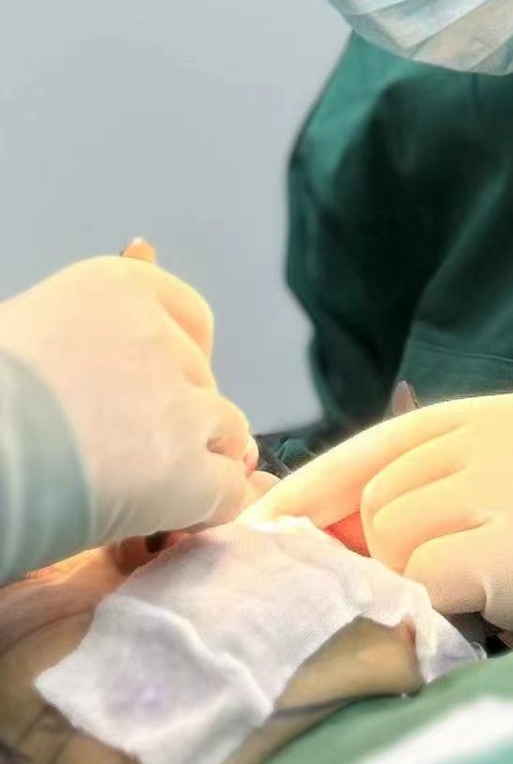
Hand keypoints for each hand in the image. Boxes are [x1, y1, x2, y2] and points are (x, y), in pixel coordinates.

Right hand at [0, 245, 254, 543]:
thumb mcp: (34, 325)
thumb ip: (98, 314)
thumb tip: (145, 245)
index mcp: (118, 287)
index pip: (190, 318)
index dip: (178, 359)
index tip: (154, 388)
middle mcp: (159, 336)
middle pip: (202, 379)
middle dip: (175, 415)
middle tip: (122, 449)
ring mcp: (179, 405)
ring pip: (227, 430)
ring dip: (196, 459)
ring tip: (139, 486)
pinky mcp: (185, 472)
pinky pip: (227, 491)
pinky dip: (206, 509)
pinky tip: (167, 518)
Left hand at [248, 389, 512, 641]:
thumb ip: (444, 490)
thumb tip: (320, 525)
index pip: (390, 436)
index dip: (321, 483)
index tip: (264, 525)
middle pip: (382, 490)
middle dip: (386, 549)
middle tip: (443, 585)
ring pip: (393, 532)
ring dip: (422, 579)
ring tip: (489, 595)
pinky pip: (423, 576)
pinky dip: (441, 606)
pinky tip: (495, 611)